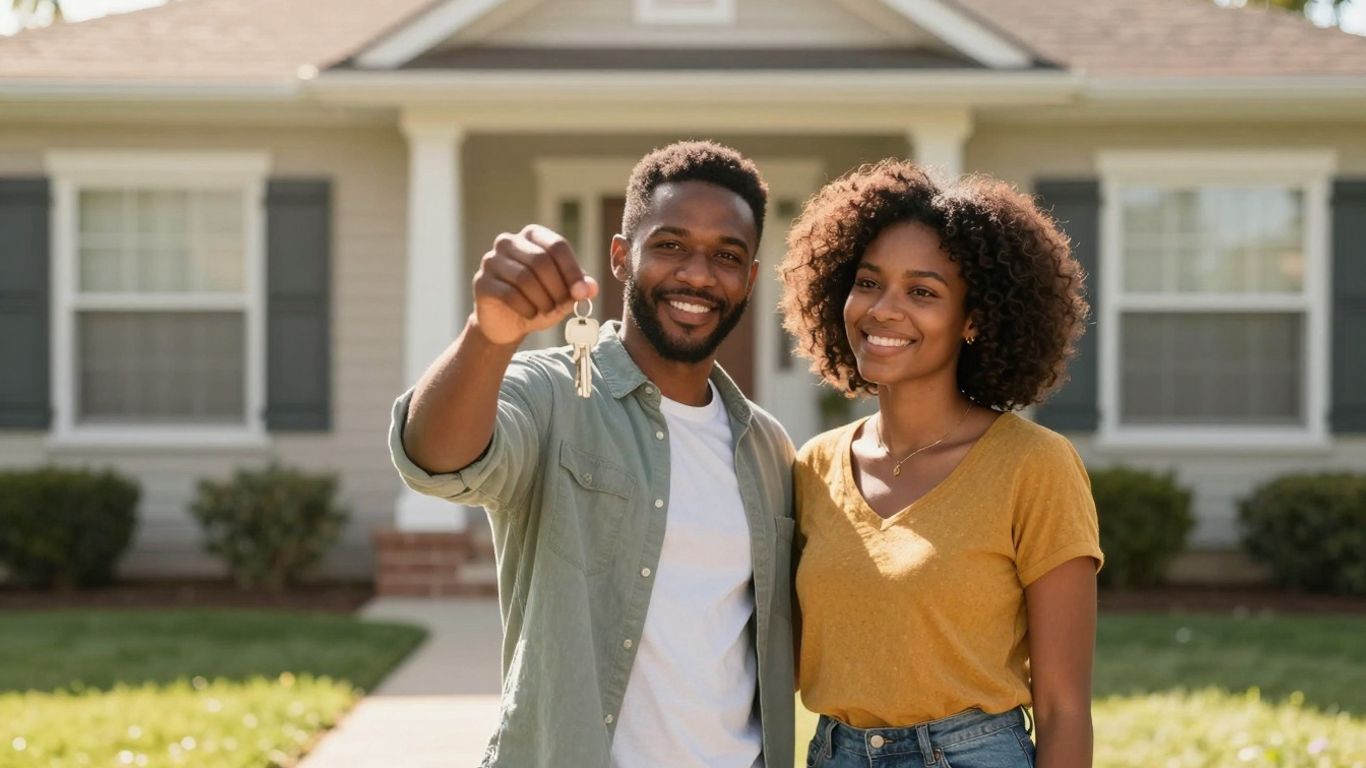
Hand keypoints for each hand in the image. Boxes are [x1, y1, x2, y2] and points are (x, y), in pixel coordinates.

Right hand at [471, 224, 599, 345]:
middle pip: (541, 260)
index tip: (582, 293)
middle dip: (557, 287)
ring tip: (547, 310)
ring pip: (524, 278)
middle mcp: (509, 242)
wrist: (508, 323)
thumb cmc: (539, 301)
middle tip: (562, 305)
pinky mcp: (482, 282)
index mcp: (532, 236)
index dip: (572, 271)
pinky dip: (526, 308)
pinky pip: (509, 294)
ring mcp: (491, 260)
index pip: (557, 245)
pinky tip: (531, 314)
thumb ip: (579, 287)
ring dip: (543, 300)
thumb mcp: (564, 294)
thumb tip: (591, 287)